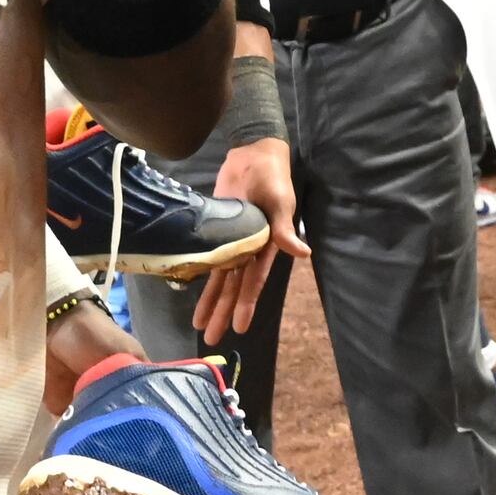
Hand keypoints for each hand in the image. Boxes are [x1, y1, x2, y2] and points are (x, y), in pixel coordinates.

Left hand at [194, 136, 306, 341]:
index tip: (239, 328)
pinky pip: (208, 258)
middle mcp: (248, 249)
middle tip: (211, 339)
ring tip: (199, 326)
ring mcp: (231, 241)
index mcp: (266, 245)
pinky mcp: (217, 231)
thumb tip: (303, 254)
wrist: (253, 155)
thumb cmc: (272, 178)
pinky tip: (192, 290)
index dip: (246, 304)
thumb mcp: (281, 202)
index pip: (254, 280)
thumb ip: (285, 229)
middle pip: (234, 287)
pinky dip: (200, 274)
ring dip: (210, 301)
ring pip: (219, 278)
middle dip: (223, 312)